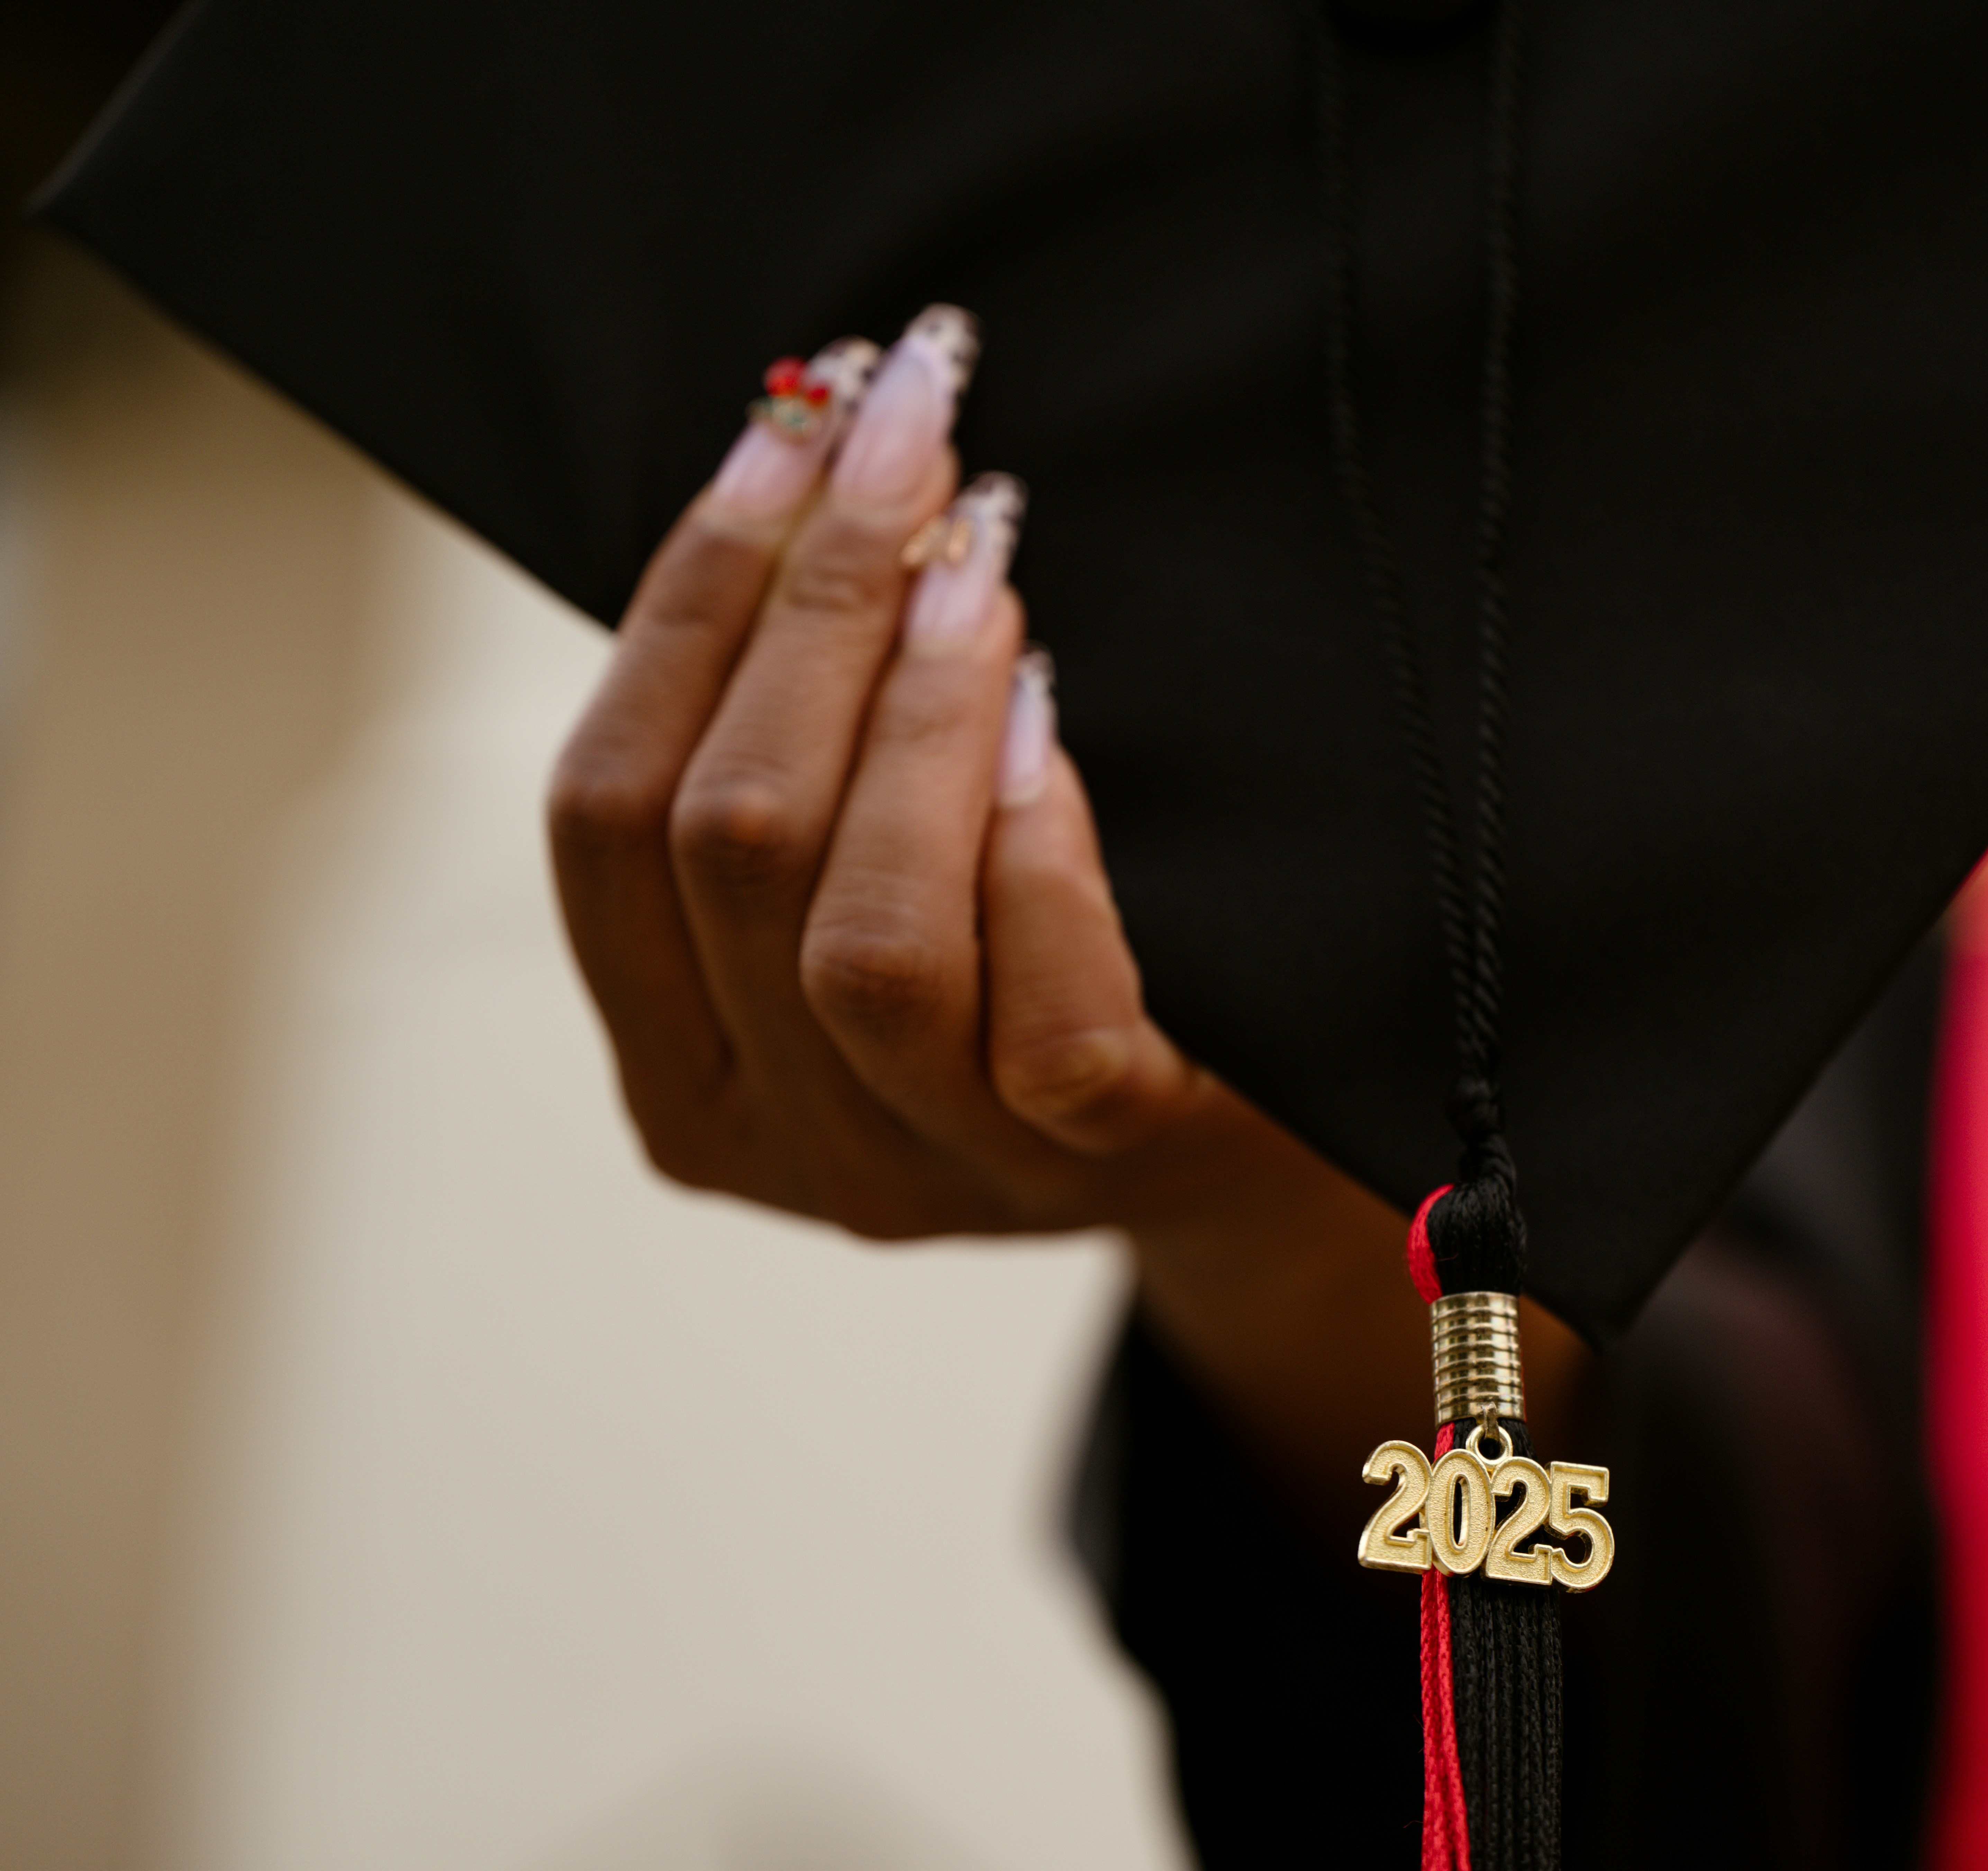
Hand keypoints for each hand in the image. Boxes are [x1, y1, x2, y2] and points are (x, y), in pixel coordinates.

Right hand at [545, 311, 1445, 1487]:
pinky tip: (1053, 725)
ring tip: (979, 560)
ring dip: (916, 716)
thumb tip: (806, 474)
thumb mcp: (876, 874)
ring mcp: (926, 1172)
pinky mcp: (1083, 1170)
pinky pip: (1039, 1019)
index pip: (604, 811)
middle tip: (907, 439)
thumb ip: (807, 756)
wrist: (1232, 1141)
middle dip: (809, 611)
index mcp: (675, 1064)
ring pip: (863, 937)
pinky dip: (1033, 852)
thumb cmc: (1036, 967)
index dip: (687, 603)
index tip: (784, 431)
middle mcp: (772, 1135)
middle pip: (728, 846)